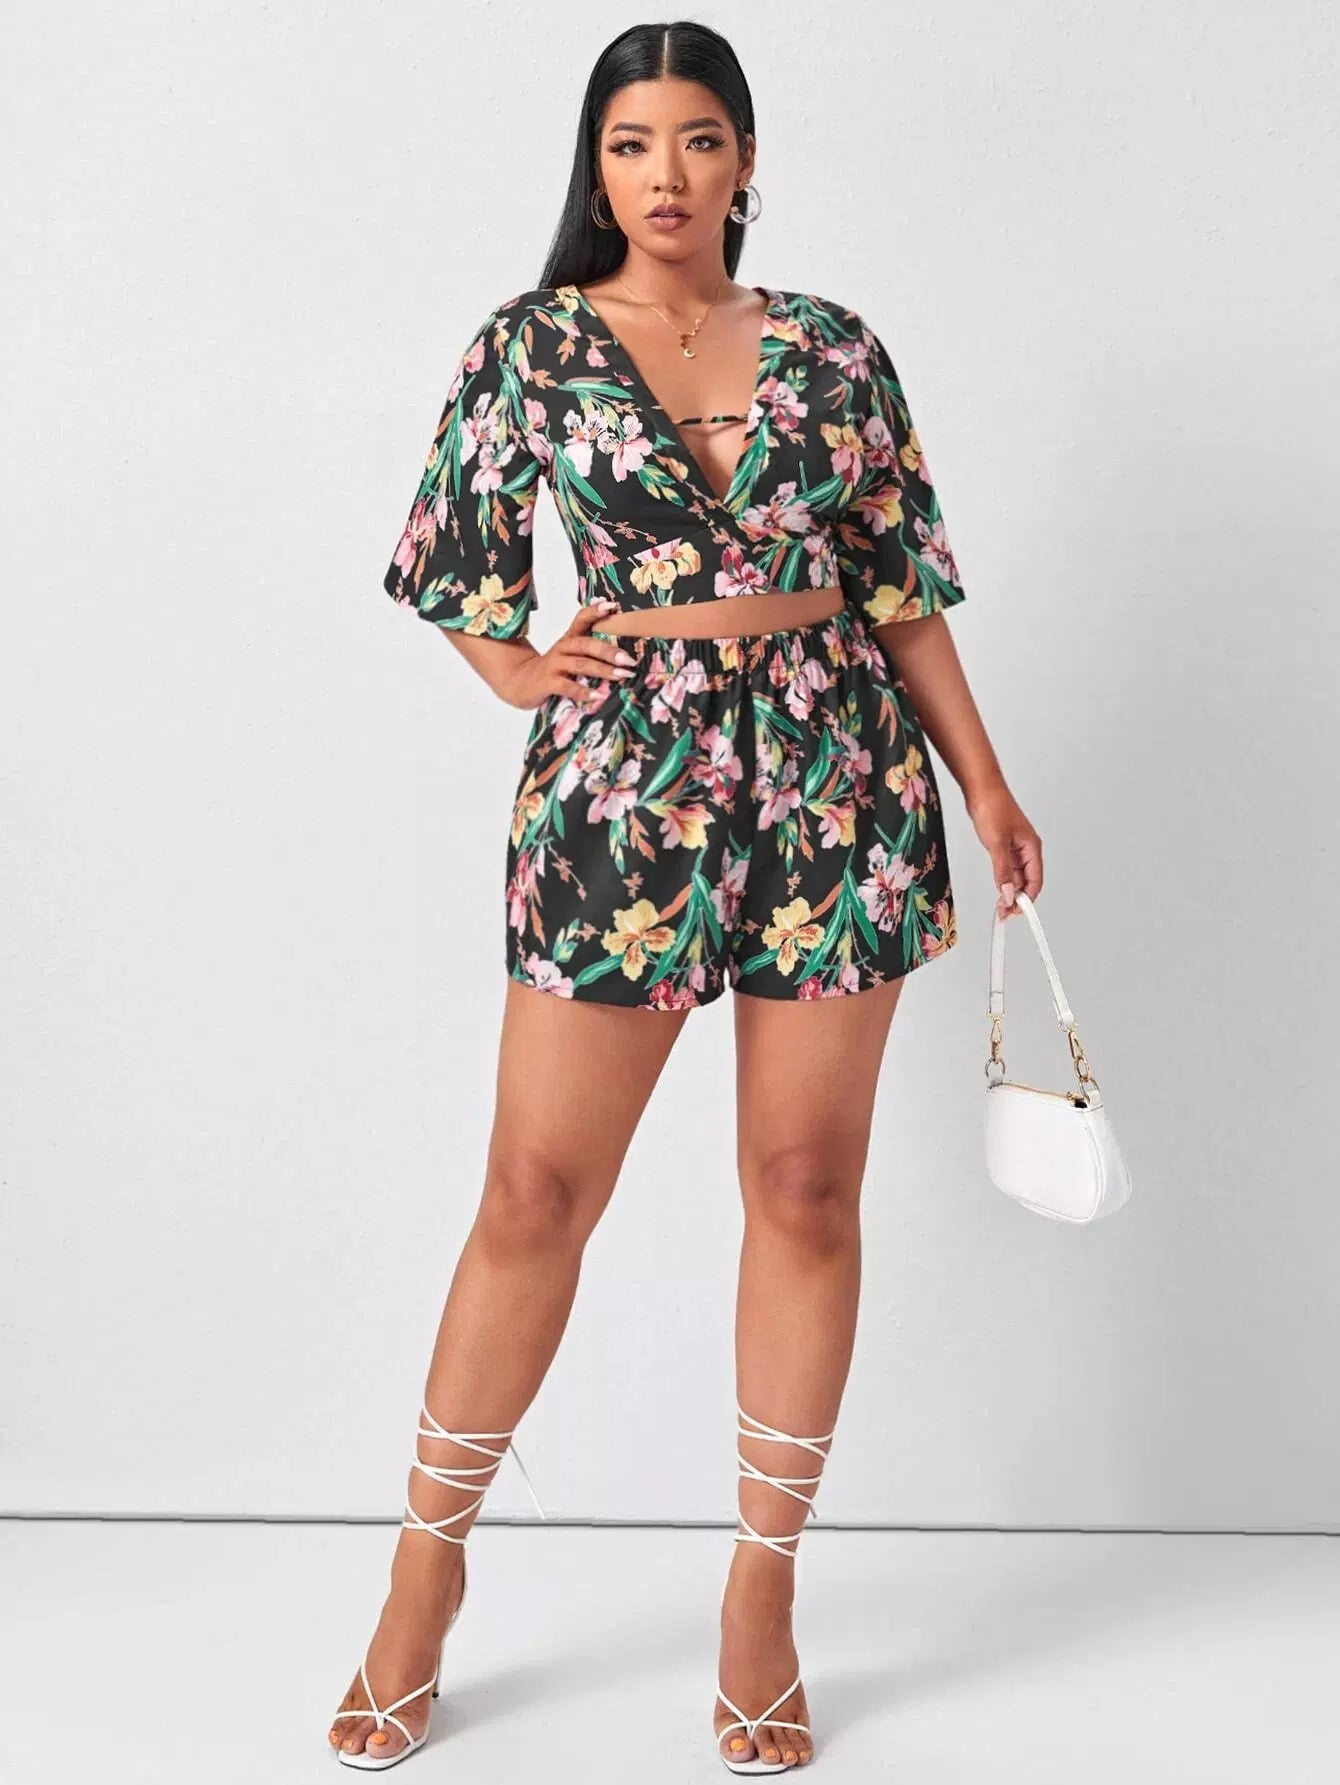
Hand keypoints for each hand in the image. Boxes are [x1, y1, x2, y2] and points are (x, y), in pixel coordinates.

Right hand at [501, 599, 638, 709]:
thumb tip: (622, 652)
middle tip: (629, 660)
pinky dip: (583, 691)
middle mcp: (562, 648)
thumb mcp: (568, 654)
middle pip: (586, 644)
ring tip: (622, 676)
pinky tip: (598, 695)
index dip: (595, 612)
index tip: (612, 606)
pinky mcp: (547, 683)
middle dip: (609, 651)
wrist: (520, 682)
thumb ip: (589, 649)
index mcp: (569, 639)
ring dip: (603, 670)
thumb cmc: (552, 668)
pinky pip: (567, 686)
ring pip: (580, 664)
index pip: (581, 619)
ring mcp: (554, 665)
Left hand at [964, 781, 1042, 920]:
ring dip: (1009, 890)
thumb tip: (1008, 893)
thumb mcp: (996, 843)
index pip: (1035, 881)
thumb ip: (1003, 870)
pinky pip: (1008, 867)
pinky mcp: (1004, 844)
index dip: (1027, 899)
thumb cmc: (993, 807)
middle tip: (1003, 913)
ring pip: (1016, 875)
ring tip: (999, 905)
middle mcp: (1027, 849)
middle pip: (1027, 881)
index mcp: (1032, 848)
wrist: (981, 788)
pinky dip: (1003, 879)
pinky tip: (997, 887)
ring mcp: (1015, 847)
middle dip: (1017, 898)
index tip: (1015, 912)